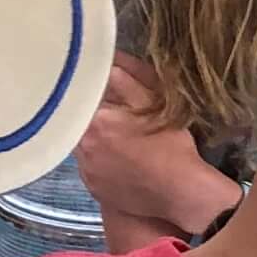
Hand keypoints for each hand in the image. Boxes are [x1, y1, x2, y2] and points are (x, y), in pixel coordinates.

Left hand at [75, 58, 239, 238]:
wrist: (180, 193)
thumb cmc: (170, 146)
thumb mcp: (153, 104)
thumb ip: (126, 80)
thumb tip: (109, 63)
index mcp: (94, 120)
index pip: (79, 98)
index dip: (90, 93)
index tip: (102, 93)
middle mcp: (82, 147)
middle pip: (76, 122)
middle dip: (90, 116)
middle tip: (113, 115)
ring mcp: (86, 172)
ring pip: (80, 146)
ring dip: (94, 139)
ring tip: (118, 139)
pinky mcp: (94, 190)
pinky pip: (90, 168)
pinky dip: (99, 161)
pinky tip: (120, 160)